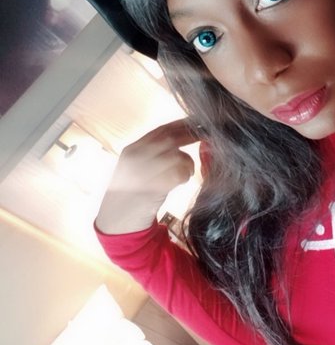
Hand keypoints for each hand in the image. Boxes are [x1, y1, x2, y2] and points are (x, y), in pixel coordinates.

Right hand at [95, 119, 197, 234]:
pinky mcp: (152, 188)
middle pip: (169, 139)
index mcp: (132, 150)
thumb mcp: (139, 166)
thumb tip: (186, 134)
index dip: (181, 125)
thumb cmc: (133, 193)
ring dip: (187, 162)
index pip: (161, 131)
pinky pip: (177, 174)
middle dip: (190, 137)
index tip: (198, 123)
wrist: (118, 221)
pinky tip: (181, 181)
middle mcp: (135, 158)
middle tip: (205, 137)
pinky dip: (184, 176)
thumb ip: (157, 152)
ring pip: (176, 156)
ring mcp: (142, 172)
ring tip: (187, 171)